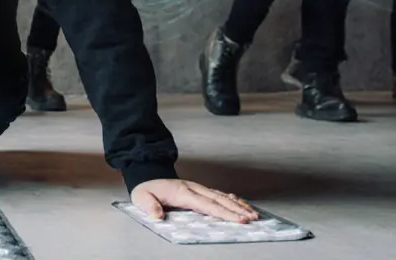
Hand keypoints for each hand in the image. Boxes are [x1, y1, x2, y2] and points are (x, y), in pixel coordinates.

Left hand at [131, 178, 258, 222]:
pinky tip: (241, 204)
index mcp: (183, 192)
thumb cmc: (146, 190)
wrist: (147, 175)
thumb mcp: (142, 198)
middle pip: (220, 200)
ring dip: (238, 205)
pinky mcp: (199, 190)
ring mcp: (198, 188)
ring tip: (253, 213)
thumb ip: (150, 207)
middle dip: (237, 210)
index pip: (208, 204)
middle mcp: (194, 188)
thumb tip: (157, 216)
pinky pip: (218, 195)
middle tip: (253, 218)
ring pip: (222, 196)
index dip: (224, 213)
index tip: (239, 219)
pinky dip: (232, 200)